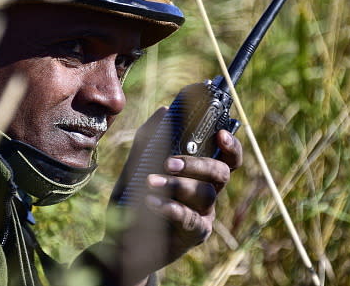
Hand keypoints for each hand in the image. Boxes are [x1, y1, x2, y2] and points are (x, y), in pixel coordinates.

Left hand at [112, 107, 242, 284]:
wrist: (119, 239)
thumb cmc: (134, 198)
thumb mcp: (137, 165)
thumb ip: (150, 139)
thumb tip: (165, 110)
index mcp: (199, 173)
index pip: (226, 157)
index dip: (231, 145)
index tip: (221, 133)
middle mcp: (207, 192)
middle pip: (221, 173)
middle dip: (197, 164)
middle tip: (168, 163)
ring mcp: (204, 214)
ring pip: (205, 194)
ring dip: (177, 185)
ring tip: (150, 182)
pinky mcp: (195, 235)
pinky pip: (191, 219)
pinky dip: (172, 208)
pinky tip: (151, 202)